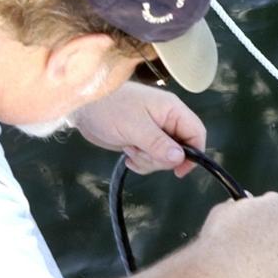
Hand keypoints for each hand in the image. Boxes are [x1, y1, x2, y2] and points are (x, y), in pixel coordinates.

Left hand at [72, 81, 205, 178]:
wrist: (82, 107)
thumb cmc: (109, 109)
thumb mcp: (135, 127)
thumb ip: (158, 143)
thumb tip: (181, 159)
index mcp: (172, 110)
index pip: (196, 133)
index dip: (194, 153)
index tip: (180, 170)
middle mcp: (167, 120)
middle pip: (181, 149)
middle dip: (162, 158)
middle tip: (141, 152)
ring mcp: (154, 131)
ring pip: (165, 157)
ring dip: (148, 160)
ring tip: (131, 149)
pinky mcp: (142, 140)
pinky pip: (151, 159)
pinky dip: (141, 162)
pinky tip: (127, 156)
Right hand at [192, 192, 277, 277]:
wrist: (220, 274)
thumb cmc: (218, 239)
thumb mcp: (222, 212)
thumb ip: (237, 206)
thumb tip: (242, 204)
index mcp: (277, 207)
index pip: (275, 203)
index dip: (262, 211)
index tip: (251, 219)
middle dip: (276, 232)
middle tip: (255, 241)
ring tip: (257, 263)